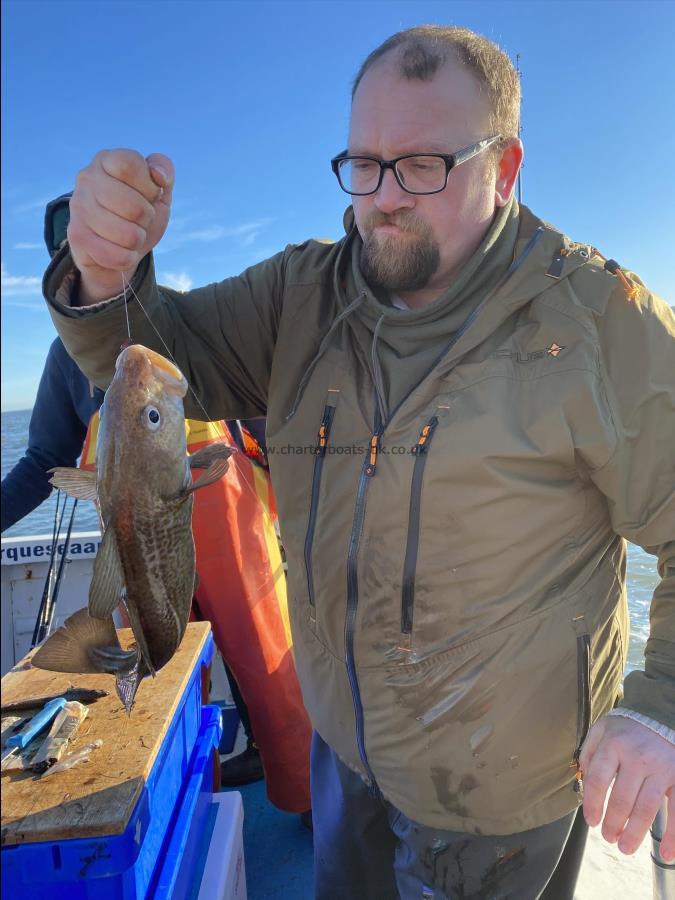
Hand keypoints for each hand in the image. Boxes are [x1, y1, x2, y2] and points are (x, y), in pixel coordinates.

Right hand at [67, 149, 174, 302]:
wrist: (117, 248)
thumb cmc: (139, 212)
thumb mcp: (158, 189)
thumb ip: (164, 169)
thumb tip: (159, 175)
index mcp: (106, 160)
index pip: (130, 164)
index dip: (149, 186)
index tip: (149, 194)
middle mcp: (87, 178)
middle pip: (134, 207)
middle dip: (147, 218)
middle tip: (139, 218)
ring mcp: (78, 207)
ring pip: (129, 235)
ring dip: (137, 239)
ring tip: (128, 232)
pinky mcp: (77, 236)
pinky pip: (119, 256)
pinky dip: (127, 257)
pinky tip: (119, 249)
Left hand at [579, 714, 674, 859]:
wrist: (659, 713)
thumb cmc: (626, 728)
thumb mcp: (601, 730)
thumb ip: (589, 753)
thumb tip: (584, 782)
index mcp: (613, 745)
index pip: (598, 780)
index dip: (593, 805)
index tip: (591, 822)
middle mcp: (637, 757)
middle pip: (622, 799)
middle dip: (613, 824)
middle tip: (609, 837)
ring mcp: (660, 768)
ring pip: (646, 809)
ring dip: (634, 833)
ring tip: (625, 847)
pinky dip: (673, 836)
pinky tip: (666, 854)